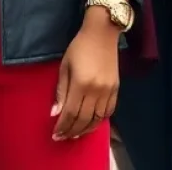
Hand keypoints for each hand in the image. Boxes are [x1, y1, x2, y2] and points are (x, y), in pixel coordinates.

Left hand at [52, 12, 119, 140]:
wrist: (102, 33)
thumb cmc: (79, 47)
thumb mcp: (65, 65)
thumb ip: (61, 90)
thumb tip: (55, 113)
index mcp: (81, 83)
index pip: (70, 113)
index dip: (62, 126)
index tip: (55, 134)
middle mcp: (96, 91)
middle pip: (83, 120)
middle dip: (71, 131)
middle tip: (63, 137)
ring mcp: (108, 91)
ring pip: (97, 120)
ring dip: (85, 130)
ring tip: (75, 134)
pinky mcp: (116, 90)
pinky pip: (108, 113)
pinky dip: (99, 122)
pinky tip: (91, 124)